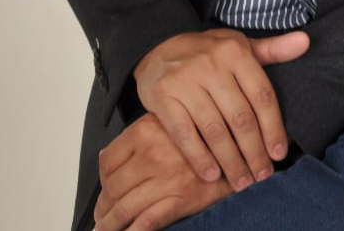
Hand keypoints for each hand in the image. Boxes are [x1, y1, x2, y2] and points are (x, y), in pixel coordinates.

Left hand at [94, 112, 236, 230]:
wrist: (242, 150)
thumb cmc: (205, 136)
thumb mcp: (171, 123)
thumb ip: (143, 135)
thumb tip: (108, 156)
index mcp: (147, 129)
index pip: (108, 160)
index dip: (102, 181)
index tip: (104, 192)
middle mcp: (153, 152)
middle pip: (113, 186)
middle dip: (104, 208)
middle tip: (101, 218)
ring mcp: (166, 177)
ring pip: (124, 207)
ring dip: (110, 225)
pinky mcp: (181, 199)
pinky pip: (146, 222)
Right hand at [133, 27, 309, 191]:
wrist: (158, 47)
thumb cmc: (208, 52)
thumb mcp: (240, 45)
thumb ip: (274, 49)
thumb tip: (306, 42)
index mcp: (235, 51)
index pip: (262, 96)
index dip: (274, 128)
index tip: (280, 153)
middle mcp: (211, 64)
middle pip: (240, 117)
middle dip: (254, 152)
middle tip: (262, 176)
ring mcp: (185, 80)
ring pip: (215, 130)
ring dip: (231, 160)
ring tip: (241, 181)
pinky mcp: (162, 97)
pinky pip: (185, 134)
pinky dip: (200, 157)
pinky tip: (212, 173)